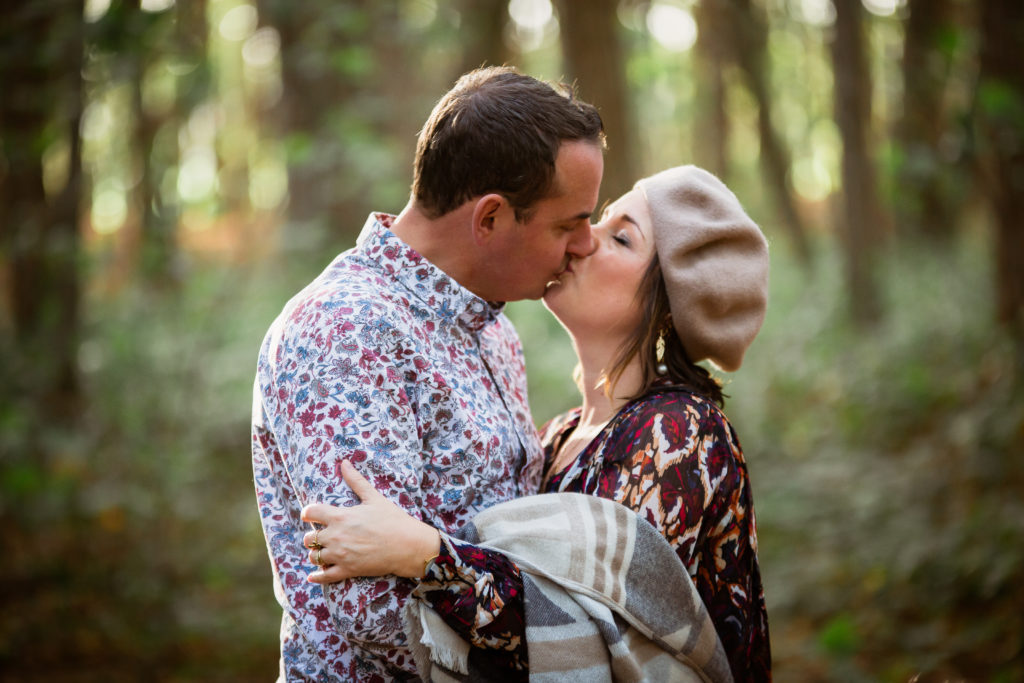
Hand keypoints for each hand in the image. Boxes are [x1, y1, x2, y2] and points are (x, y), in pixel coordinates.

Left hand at [301, 460, 439, 583]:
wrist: (408, 545)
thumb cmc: (393, 519)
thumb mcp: (373, 497)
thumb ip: (356, 480)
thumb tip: (344, 462)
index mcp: (340, 516)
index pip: (310, 512)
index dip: (308, 513)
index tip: (311, 515)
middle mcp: (336, 536)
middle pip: (309, 538)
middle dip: (313, 536)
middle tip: (321, 535)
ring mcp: (340, 555)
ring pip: (314, 557)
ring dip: (315, 554)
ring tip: (322, 552)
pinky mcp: (347, 570)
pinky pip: (324, 576)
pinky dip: (317, 576)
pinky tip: (314, 575)